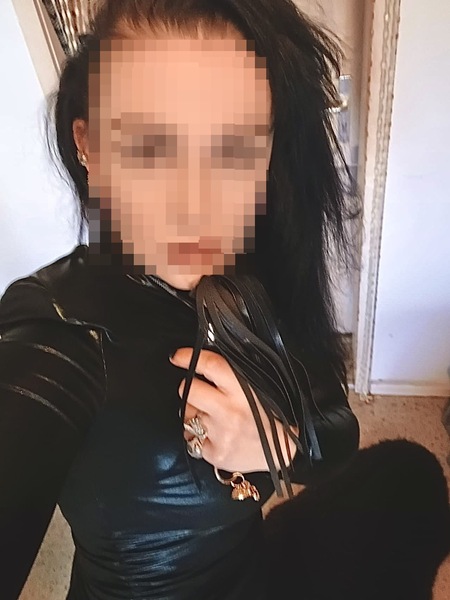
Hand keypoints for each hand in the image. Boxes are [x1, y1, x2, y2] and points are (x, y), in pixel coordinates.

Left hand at [170, 348, 298, 473]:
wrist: (282, 454)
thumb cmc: (271, 418)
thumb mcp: (259, 390)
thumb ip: (234, 377)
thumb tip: (207, 364)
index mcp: (243, 391)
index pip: (211, 366)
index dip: (190, 358)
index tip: (178, 356)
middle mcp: (229, 412)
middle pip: (189, 390)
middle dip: (189, 387)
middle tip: (198, 391)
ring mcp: (220, 434)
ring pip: (188, 415)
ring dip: (195, 413)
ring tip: (214, 417)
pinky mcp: (214, 453)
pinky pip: (192, 439)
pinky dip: (199, 436)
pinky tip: (215, 435)